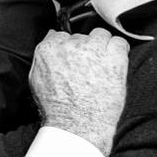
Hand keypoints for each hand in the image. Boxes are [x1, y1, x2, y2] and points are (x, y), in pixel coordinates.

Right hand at [30, 28, 128, 156]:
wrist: (76, 122)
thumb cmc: (56, 106)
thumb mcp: (36, 80)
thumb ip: (42, 59)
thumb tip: (47, 47)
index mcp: (49, 49)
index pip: (60, 35)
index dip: (68, 46)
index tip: (73, 56)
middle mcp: (70, 45)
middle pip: (80, 36)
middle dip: (84, 48)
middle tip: (88, 66)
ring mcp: (92, 49)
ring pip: (100, 35)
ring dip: (101, 46)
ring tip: (102, 62)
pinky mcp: (113, 57)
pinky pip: (120, 42)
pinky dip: (119, 49)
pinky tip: (115, 61)